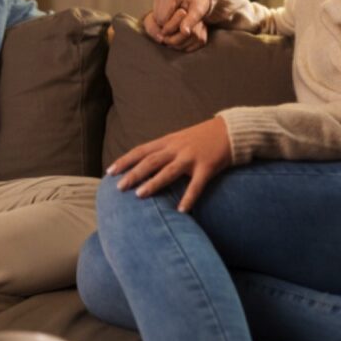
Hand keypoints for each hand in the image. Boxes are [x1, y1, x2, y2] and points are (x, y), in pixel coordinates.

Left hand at [106, 117, 231, 212]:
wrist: (231, 130)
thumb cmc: (203, 137)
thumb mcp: (180, 139)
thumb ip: (164, 150)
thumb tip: (145, 165)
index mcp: (168, 141)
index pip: (141, 150)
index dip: (125, 160)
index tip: (109, 171)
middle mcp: (177, 148)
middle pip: (150, 161)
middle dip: (133, 174)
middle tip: (119, 187)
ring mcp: (191, 157)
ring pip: (168, 171)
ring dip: (153, 183)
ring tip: (139, 195)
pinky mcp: (207, 166)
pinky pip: (196, 185)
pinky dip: (188, 198)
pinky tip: (181, 211)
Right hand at [144, 0, 210, 51]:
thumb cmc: (200, 1)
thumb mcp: (199, 11)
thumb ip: (191, 21)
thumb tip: (184, 32)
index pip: (163, 20)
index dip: (172, 27)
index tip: (184, 25)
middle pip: (157, 19)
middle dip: (167, 25)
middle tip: (182, 23)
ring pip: (155, 18)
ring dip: (164, 23)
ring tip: (178, 19)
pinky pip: (155, 14)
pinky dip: (163, 19)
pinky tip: (173, 16)